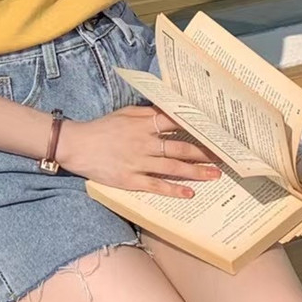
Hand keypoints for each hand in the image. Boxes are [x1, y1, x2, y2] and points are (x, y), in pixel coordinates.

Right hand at [58, 105, 222, 197]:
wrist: (77, 145)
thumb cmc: (102, 127)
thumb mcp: (124, 112)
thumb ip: (147, 112)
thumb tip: (169, 108)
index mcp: (143, 123)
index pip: (175, 123)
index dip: (195, 126)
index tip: (214, 130)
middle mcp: (144, 142)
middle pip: (179, 146)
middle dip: (204, 152)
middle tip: (223, 156)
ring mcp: (138, 162)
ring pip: (172, 167)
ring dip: (196, 171)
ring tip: (215, 175)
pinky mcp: (130, 180)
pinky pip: (156, 185)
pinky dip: (173, 190)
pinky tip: (189, 193)